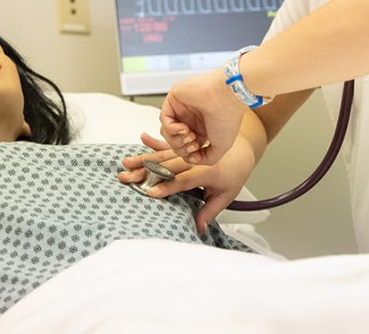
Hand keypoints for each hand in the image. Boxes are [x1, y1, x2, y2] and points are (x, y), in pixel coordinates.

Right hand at [119, 132, 256, 233]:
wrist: (243, 149)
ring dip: (143, 159)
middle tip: (126, 177)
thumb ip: (210, 212)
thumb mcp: (226, 195)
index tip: (150, 193)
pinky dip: (154, 142)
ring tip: (125, 163)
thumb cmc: (234, 174)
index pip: (183, 181)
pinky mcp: (185, 146)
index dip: (167, 187)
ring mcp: (188, 150)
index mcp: (206, 171)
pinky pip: (168, 143)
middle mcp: (194, 158)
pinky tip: (142, 137)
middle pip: (165, 167)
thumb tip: (198, 230)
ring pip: (162, 156)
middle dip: (144, 172)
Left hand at [159, 69, 247, 165]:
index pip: (185, 146)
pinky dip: (171, 128)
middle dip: (181, 148)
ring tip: (190, 136)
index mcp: (201, 128)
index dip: (187, 153)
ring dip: (176, 139)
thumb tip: (191, 159)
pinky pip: (164, 119)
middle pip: (174, 141)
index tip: (197, 150)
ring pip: (167, 132)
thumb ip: (206, 158)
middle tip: (194, 144)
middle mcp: (191, 118)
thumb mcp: (221, 147)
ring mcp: (181, 108)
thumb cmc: (228, 118)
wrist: (228, 97)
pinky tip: (184, 128)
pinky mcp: (174, 99)